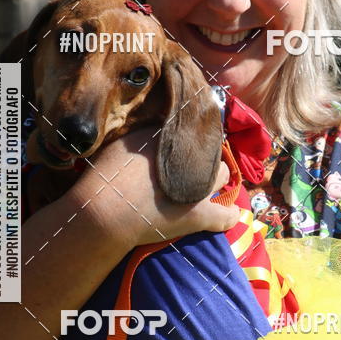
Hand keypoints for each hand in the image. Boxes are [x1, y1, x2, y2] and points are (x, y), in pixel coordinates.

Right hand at [68, 125, 240, 247]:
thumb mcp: (124, 139)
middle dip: (205, 153)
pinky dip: (229, 215)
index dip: (188, 135)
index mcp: (173, 138)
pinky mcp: (199, 216)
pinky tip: (233, 213)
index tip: (183, 137)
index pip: (191, 130)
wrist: (107, 210)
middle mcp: (192, 160)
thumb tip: (160, 122)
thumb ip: (147, 131)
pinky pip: (224, 216)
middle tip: (192, 158)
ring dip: (217, 175)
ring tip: (209, 179)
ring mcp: (199, 189)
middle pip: (210, 150)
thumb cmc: (109, 174)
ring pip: (222, 176)